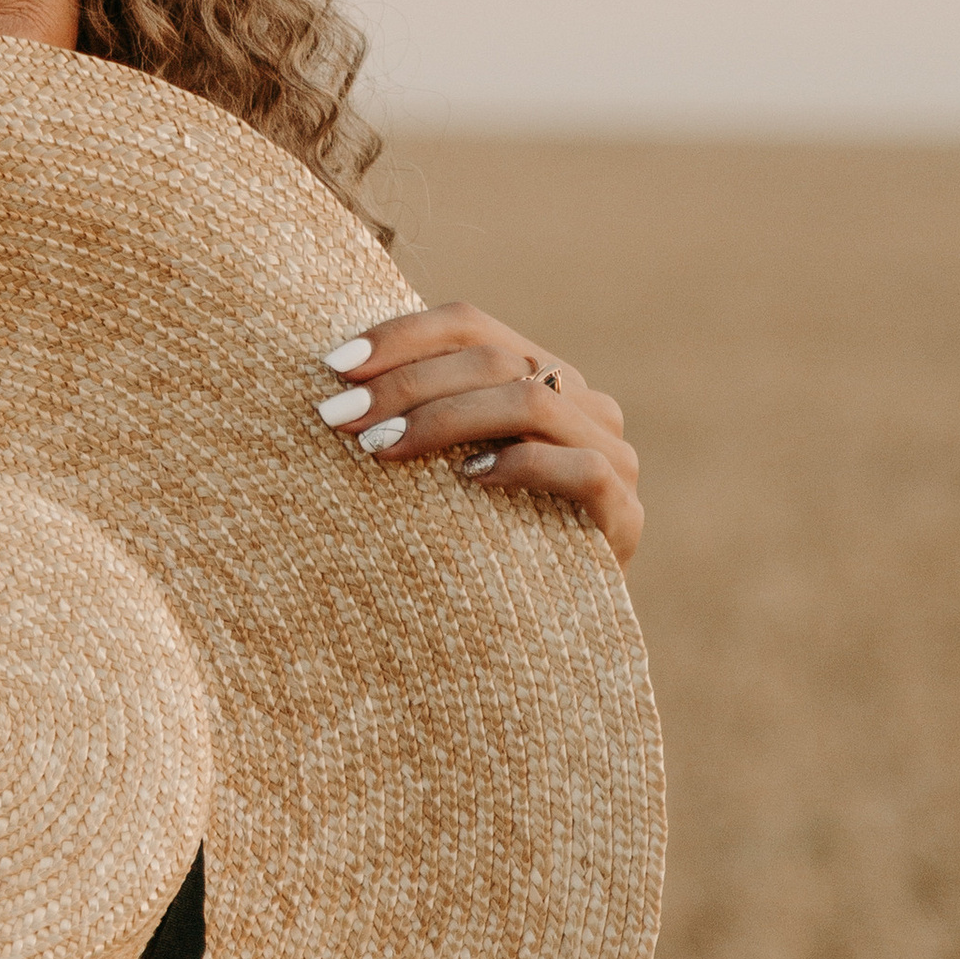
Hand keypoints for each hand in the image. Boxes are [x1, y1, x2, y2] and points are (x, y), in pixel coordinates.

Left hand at [315, 304, 642, 566]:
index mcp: (539, 372)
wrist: (532, 634)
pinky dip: (521, 465)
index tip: (334, 365)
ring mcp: (613, 455)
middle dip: (405, 384)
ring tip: (379, 448)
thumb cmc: (466, 536)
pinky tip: (466, 480)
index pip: (469, 324)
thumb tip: (334, 372)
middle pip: (493, 359)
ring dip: (444, 419)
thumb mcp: (434, 462)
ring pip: (532, 402)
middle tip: (340, 416)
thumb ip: (415, 410)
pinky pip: (584, 468)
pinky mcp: (625, 514)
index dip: (401, 336)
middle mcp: (582, 401)